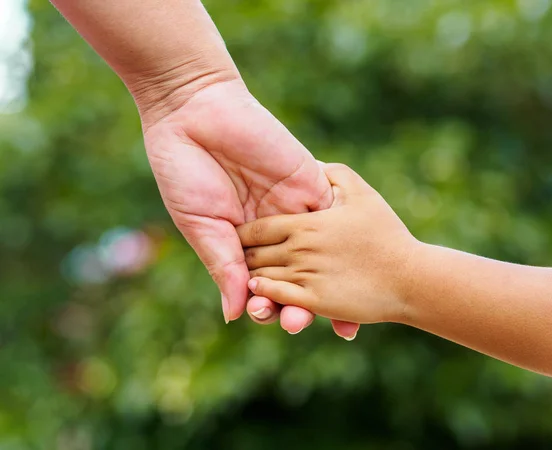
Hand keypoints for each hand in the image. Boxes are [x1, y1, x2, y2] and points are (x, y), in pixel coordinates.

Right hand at [141, 79, 359, 337]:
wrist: (195, 111)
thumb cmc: (186, 170)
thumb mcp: (201, 225)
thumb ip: (224, 268)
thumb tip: (236, 316)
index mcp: (243, 242)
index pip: (264, 282)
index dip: (270, 304)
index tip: (271, 320)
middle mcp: (273, 228)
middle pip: (296, 274)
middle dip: (300, 301)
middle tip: (299, 323)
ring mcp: (295, 206)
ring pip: (320, 253)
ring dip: (327, 282)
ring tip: (330, 311)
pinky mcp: (312, 180)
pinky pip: (335, 213)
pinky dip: (345, 239)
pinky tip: (354, 266)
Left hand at [237, 164, 418, 325]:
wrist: (412, 278)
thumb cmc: (387, 234)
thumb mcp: (362, 193)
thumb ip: (333, 174)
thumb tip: (313, 163)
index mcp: (307, 223)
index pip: (259, 228)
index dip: (245, 233)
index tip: (239, 236)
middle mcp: (300, 248)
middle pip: (254, 254)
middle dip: (242, 257)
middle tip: (235, 261)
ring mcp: (306, 275)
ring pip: (260, 277)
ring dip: (249, 278)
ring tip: (243, 278)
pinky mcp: (314, 300)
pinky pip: (276, 296)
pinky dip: (263, 294)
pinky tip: (261, 292)